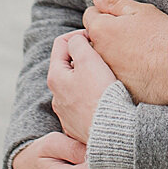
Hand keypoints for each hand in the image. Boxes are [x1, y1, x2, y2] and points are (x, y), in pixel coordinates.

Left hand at [48, 28, 117, 143]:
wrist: (112, 133)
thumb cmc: (101, 95)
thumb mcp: (89, 60)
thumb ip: (78, 43)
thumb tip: (76, 39)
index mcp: (55, 77)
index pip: (60, 44)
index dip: (79, 35)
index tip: (96, 38)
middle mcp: (56, 96)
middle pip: (68, 66)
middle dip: (84, 58)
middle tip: (104, 57)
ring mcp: (66, 113)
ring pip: (76, 87)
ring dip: (88, 79)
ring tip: (107, 79)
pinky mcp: (77, 127)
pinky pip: (83, 105)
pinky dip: (92, 97)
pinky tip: (105, 99)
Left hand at [83, 0, 167, 108]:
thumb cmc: (161, 36)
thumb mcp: (140, 10)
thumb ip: (114, 2)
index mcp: (100, 30)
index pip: (90, 15)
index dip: (105, 13)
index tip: (120, 18)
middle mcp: (98, 54)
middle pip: (94, 39)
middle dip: (106, 35)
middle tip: (129, 35)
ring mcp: (106, 74)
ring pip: (103, 59)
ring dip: (113, 55)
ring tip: (136, 53)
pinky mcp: (117, 90)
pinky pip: (114, 77)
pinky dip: (122, 72)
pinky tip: (139, 70)